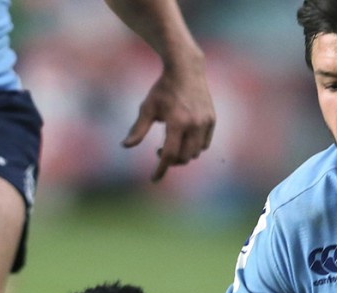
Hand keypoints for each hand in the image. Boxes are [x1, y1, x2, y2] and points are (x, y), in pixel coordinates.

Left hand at [123, 57, 214, 181]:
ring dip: (183, 155)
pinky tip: (183, 139)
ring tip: (171, 144)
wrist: (186, 69)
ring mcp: (205, 122)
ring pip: (195, 153)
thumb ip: (138, 129)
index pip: (170, 154)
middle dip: (171, 160)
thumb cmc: (163, 89)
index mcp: (177, 121)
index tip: (153, 179)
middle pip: (184, 157)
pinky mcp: (212, 120)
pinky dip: (193, 147)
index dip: (161, 169)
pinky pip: (204, 144)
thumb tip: (125, 146)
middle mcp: (194, 124)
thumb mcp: (147, 107)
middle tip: (159, 151)